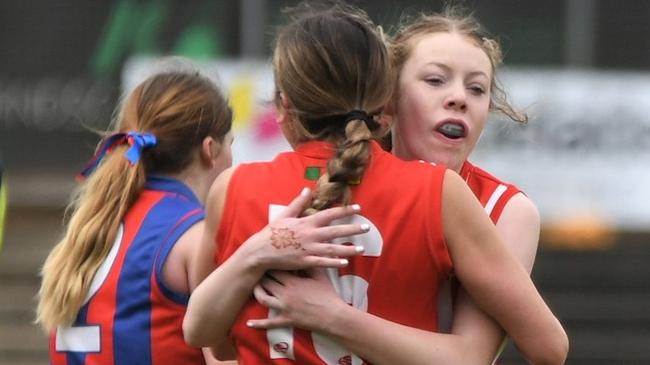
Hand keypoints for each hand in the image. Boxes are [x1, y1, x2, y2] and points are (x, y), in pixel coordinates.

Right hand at [242, 188, 367, 271]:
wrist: (260, 251)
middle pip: (335, 231)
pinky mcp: (305, 262)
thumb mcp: (285, 214)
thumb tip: (308, 190)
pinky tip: (345, 263)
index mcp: (306, 222)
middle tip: (367, 227)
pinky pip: (323, 263)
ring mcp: (308, 249)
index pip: (330, 214)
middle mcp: (310, 235)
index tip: (358, 208)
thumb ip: (298, 203)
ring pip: (332, 249)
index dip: (345, 211)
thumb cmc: (272, 232)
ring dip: (348, 248)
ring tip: (361, 249)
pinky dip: (335, 262)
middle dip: (352, 229)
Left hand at [247, 269, 344, 331]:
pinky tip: (248, 323)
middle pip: (266, 282)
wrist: (333, 315)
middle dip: (261, 276)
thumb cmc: (328, 294)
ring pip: (263, 299)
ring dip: (256, 293)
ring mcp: (284, 308)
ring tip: (253, 288)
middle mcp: (285, 294)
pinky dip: (258, 323)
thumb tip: (304, 251)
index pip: (275, 269)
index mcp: (293, 282)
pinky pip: (269, 323)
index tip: (266, 260)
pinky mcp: (286, 320)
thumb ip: (310, 263)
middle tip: (258, 271)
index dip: (269, 264)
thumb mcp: (319, 275)